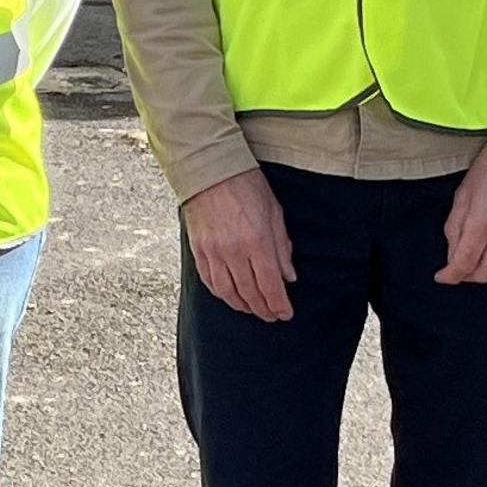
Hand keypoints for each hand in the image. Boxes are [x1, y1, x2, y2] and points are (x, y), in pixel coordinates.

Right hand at [180, 169, 296, 323]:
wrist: (211, 169)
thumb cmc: (246, 185)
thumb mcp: (274, 213)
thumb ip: (282, 247)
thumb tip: (288, 276)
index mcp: (257, 241)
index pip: (270, 285)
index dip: (279, 305)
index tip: (285, 314)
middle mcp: (233, 252)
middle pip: (250, 293)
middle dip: (263, 309)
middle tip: (272, 316)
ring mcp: (213, 252)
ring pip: (228, 293)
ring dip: (243, 305)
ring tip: (253, 309)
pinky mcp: (199, 250)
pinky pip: (209, 281)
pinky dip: (222, 294)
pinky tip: (231, 297)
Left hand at [435, 146, 486, 286]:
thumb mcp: (462, 195)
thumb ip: (454, 229)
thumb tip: (452, 255)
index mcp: (481, 224)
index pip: (463, 264)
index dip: (449, 276)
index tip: (442, 276)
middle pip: (482, 275)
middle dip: (466, 275)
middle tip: (457, 267)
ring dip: (485, 273)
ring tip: (476, 262)